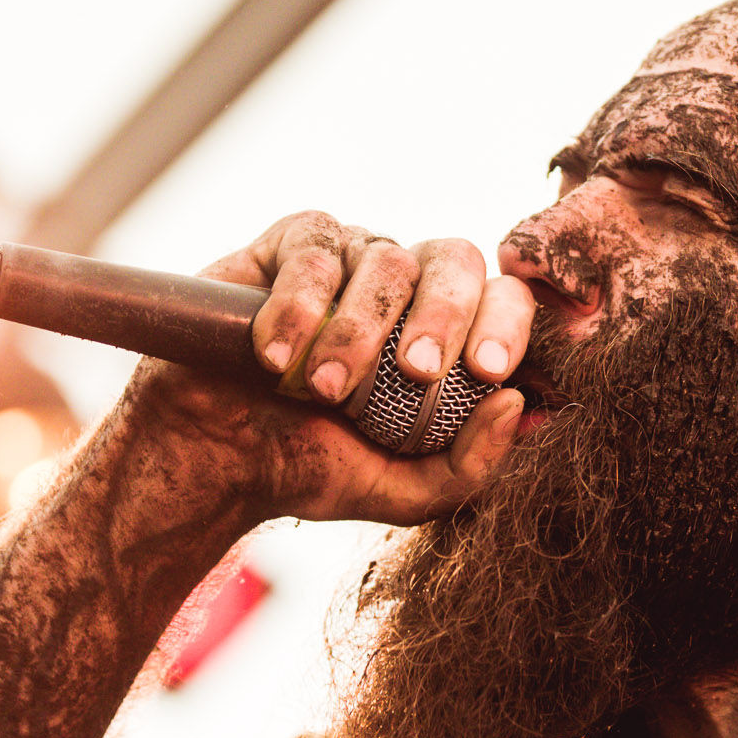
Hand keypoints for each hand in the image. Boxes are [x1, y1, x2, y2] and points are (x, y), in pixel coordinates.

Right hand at [121, 211, 533, 526]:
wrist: (218, 458)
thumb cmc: (314, 465)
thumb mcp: (402, 491)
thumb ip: (469, 466)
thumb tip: (518, 407)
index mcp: (448, 331)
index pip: (503, 298)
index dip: (507, 324)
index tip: (489, 373)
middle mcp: (406, 285)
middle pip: (454, 258)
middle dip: (444, 316)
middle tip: (417, 372)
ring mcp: (349, 259)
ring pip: (384, 259)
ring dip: (357, 332)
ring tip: (325, 391)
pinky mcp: (287, 246)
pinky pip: (313, 250)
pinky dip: (298, 306)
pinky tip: (276, 359)